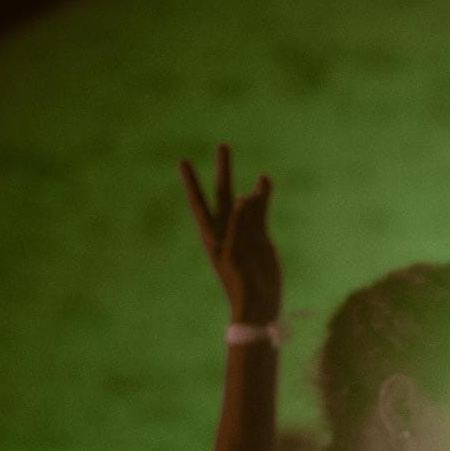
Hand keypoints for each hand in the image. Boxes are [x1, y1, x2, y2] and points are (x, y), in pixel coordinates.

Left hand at [180, 142, 281, 321]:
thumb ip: (237, 224)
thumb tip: (242, 195)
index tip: (183, 161)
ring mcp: (244, 231)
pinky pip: (261, 211)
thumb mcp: (234, 254)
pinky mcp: (260, 236)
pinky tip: (266, 182)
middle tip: (223, 145)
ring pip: (246, 200)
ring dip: (252, 186)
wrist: (258, 304)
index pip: (199, 202)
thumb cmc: (240, 284)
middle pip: (221, 193)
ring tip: (262, 175)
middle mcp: (226, 229)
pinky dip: (264, 196)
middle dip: (223, 170)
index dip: (191, 182)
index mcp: (211, 235)